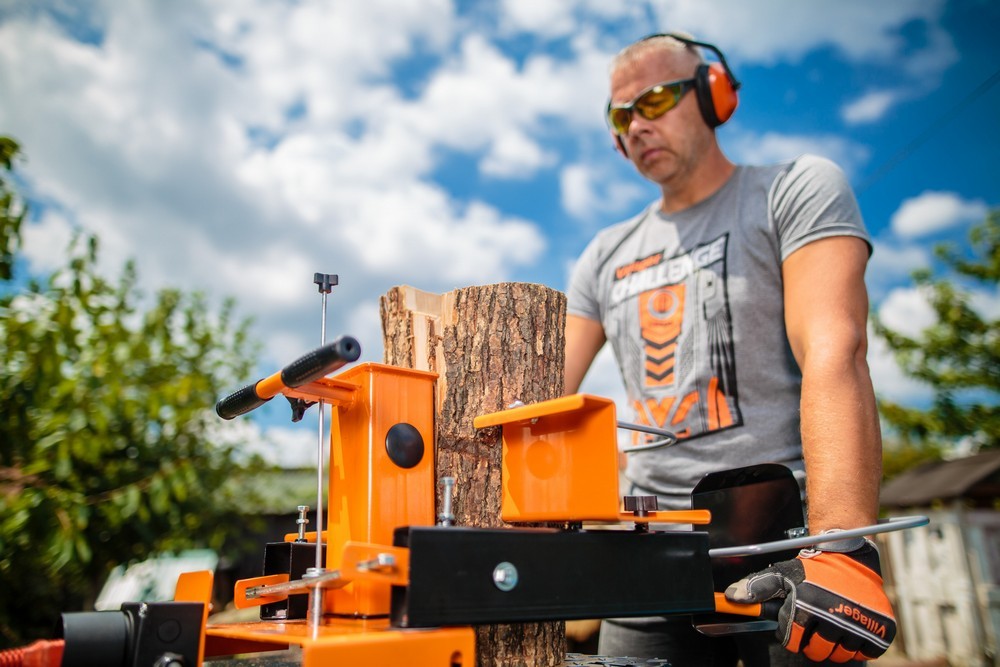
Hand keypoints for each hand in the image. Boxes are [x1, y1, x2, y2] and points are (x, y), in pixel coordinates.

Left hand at [724, 539, 895, 661]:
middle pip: (817, 652)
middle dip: (813, 643)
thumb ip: (757, 587)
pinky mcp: (882, 629)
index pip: (793, 642)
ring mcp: (860, 626)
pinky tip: (853, 628)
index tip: (797, 623)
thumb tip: (731, 597)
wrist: (850, 554)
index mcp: (807, 609)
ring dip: (836, 645)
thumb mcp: (782, 574)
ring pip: (842, 655)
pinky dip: (861, 645)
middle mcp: (834, 619)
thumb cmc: (813, 568)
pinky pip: (867, 652)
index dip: (792, 634)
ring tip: (833, 625)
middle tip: (816, 626)